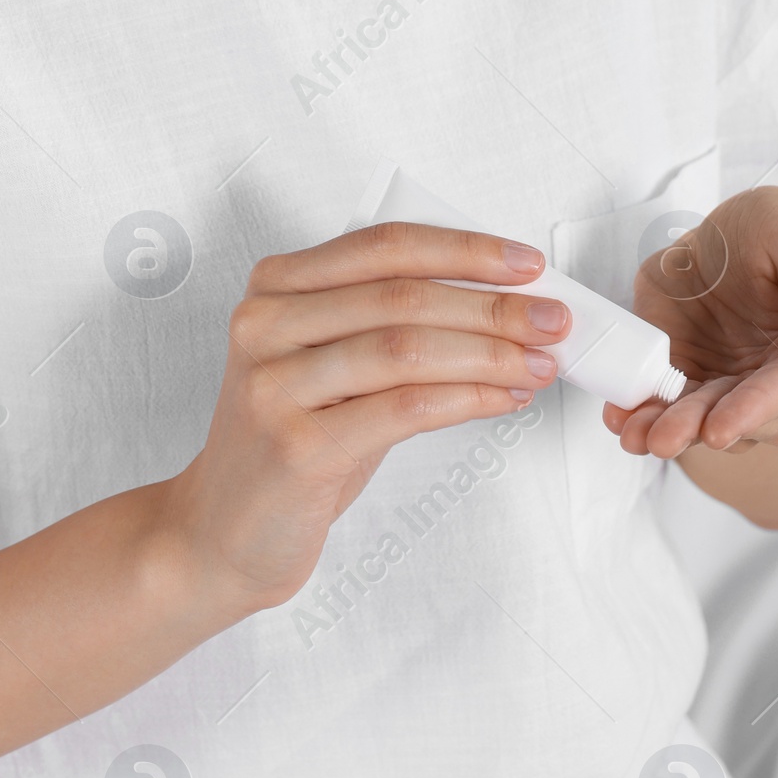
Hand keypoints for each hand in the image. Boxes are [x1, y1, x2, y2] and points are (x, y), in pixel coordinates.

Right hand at [163, 222, 571, 614]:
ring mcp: (274, 385)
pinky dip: (468, 399)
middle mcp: (266, 325)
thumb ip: (391, 324)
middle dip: (494, 306)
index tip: (528, 264)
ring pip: (406, 349)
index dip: (465, 250)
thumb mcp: (331, 365)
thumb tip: (505, 303)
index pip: (385, 247)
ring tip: (540, 364)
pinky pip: (404, 408)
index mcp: (276, 287)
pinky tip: (504, 401)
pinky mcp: (296, 446)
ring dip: (490, 354)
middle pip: (402, 296)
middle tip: (555, 320)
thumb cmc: (295, 440)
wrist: (222, 530)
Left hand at [612, 187, 777, 460]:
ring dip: (668, 431)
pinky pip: (667, 413)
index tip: (721, 426)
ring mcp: (734, 398)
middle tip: (663, 436)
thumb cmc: (773, 236)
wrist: (718, 240)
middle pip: (746, 422)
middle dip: (700, 429)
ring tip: (635, 432)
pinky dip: (642, 417)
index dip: (757, 409)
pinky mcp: (691, 393)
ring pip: (704, 427)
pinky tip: (621, 418)